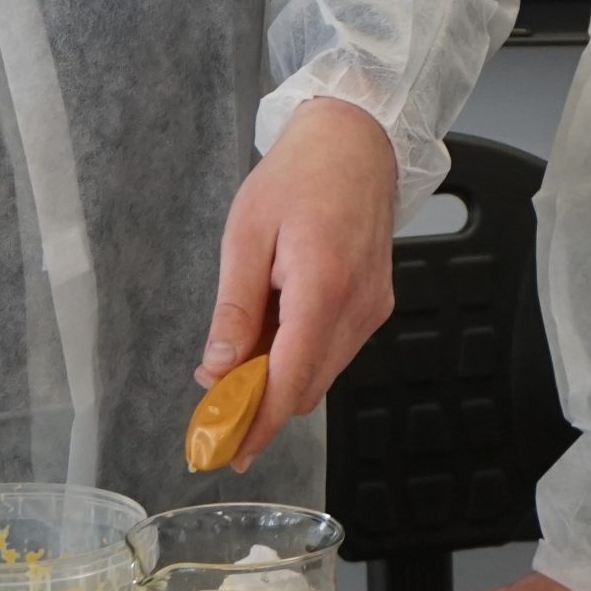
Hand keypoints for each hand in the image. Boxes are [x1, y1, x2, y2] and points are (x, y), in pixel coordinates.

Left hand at [197, 96, 399, 468]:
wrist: (356, 140)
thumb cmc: (298, 175)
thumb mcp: (247, 234)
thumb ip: (235, 308)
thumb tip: (217, 370)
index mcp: (324, 288)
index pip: (290, 381)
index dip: (256, 423)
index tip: (225, 450)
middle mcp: (358, 308)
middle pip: (306, 388)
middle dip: (260, 406)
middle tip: (213, 403)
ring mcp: (374, 309)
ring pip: (321, 374)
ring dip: (278, 380)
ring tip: (238, 357)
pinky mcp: (377, 305)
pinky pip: (335, 351)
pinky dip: (300, 357)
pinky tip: (272, 335)